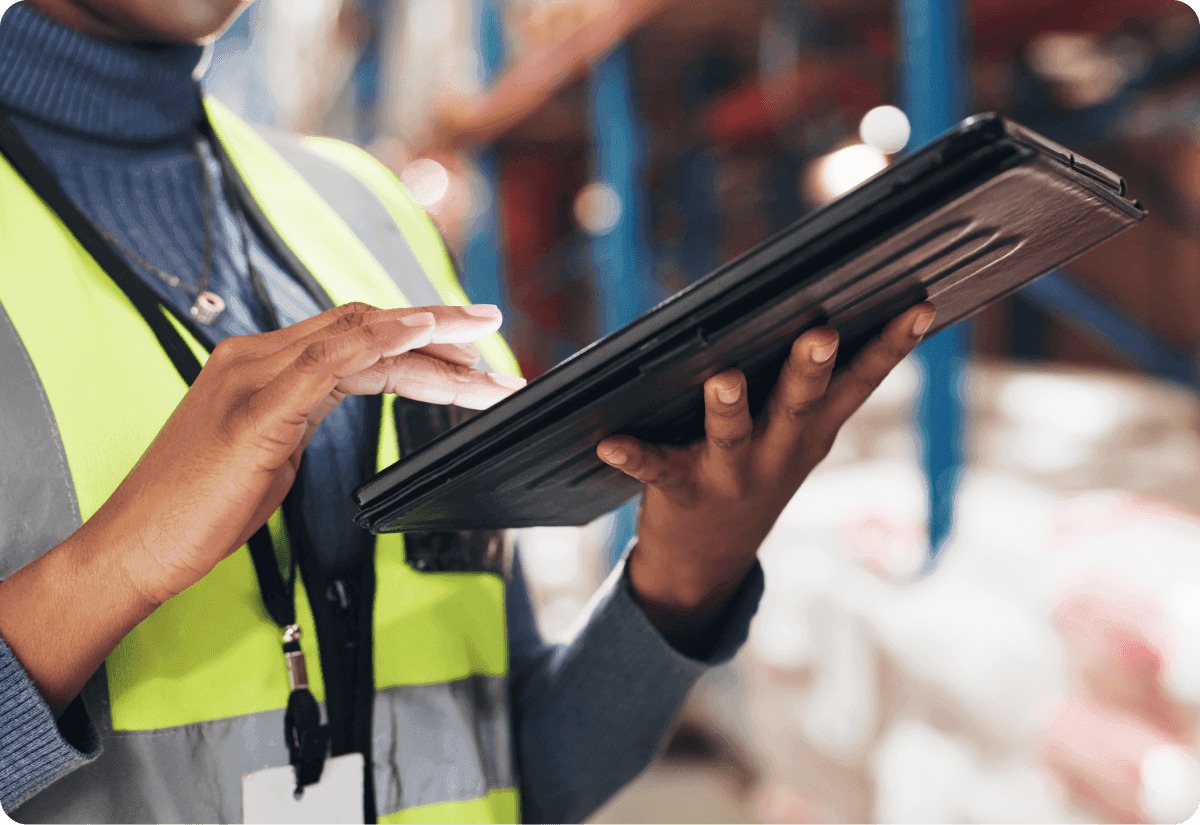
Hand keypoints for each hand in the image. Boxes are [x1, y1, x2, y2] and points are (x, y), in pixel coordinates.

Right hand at [0, 302, 523, 713]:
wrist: (133, 548)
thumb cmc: (194, 510)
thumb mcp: (264, 451)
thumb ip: (299, 414)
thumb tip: (338, 402)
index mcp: (257, 364)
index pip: (350, 332)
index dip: (410, 332)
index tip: (462, 342)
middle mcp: (255, 358)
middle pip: (363, 324)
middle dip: (436, 325)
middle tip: (491, 329)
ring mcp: (253, 378)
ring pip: (359, 338)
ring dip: (432, 341)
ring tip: (485, 357)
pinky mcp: (255, 412)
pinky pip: (328, 362)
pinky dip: (380, 342)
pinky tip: (422, 337)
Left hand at [596, 303, 934, 635]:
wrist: (708, 563)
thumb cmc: (755, 476)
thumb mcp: (796, 440)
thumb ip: (815, 388)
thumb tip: (834, 316)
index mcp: (810, 433)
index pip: (859, 384)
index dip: (891, 348)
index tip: (919, 306)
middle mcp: (777, 453)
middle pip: (799, 405)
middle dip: (811, 369)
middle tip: (821, 333)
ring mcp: (731, 475)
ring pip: (732, 435)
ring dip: (729, 406)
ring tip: (724, 378)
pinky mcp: (682, 490)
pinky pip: (656, 470)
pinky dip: (633, 456)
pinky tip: (609, 442)